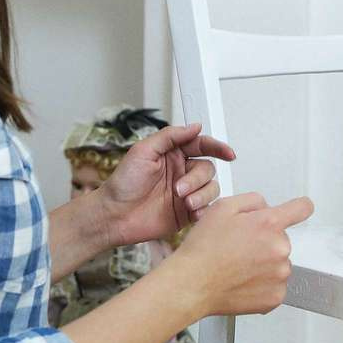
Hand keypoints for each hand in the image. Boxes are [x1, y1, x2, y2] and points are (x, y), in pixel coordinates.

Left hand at [97, 122, 235, 245]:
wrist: (114, 215)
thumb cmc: (123, 184)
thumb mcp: (143, 151)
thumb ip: (170, 136)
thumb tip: (194, 126)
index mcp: (173, 155)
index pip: (201, 146)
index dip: (217, 147)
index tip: (228, 153)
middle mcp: (182, 172)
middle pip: (208, 168)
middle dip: (197, 179)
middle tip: (179, 189)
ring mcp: (186, 192)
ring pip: (211, 188)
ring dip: (201, 195)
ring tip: (184, 202)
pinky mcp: (187, 212)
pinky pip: (207, 208)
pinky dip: (204, 210)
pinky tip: (192, 212)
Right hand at [167, 192, 313, 318]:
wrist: (191, 284)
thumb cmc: (202, 250)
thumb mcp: (222, 208)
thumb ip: (252, 201)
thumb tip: (266, 206)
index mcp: (269, 224)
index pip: (302, 208)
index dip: (299, 207)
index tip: (299, 209)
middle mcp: (280, 249)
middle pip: (282, 239)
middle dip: (265, 241)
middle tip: (239, 248)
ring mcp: (280, 275)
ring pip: (279, 264)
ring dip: (264, 264)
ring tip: (237, 267)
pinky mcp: (275, 297)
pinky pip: (275, 285)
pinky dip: (262, 285)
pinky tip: (242, 281)